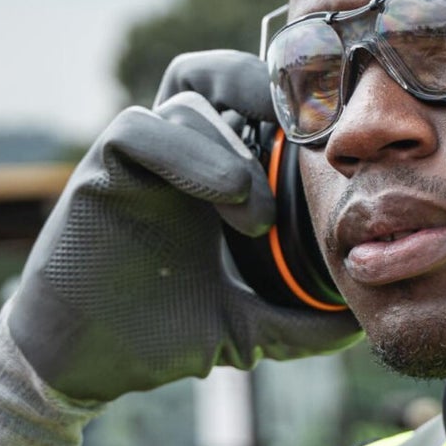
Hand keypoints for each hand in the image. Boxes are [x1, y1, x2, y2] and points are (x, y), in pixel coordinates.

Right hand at [7, 51, 358, 402]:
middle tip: (309, 143)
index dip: (290, 99)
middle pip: (219, 76)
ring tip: (256, 219)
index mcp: (212, 178)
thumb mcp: (247, 330)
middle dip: (269, 96)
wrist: (85, 369)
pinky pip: (140, 129)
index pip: (249, 102)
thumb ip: (301, 325)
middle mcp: (176, 158)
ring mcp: (137, 162)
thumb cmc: (158, 339)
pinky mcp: (99, 171)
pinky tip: (227, 201)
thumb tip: (360, 325)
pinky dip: (189, 154)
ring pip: (189, 104)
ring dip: (234, 152)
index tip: (337, 137)